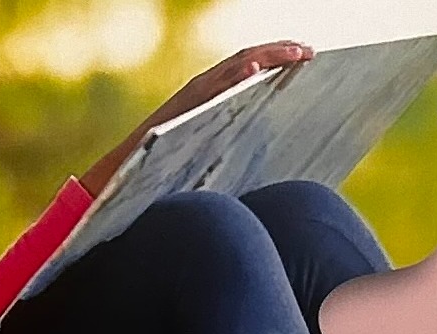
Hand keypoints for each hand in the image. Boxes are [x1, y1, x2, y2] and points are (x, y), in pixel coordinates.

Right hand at [85, 41, 314, 192]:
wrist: (123, 177)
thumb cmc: (166, 170)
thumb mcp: (211, 151)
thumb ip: (235, 140)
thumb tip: (270, 152)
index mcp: (213, 96)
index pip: (250, 68)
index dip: (278, 60)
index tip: (306, 57)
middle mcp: (204, 88)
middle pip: (249, 60)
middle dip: (281, 53)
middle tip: (312, 52)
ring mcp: (194, 96)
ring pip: (235, 66)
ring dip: (268, 57)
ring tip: (297, 54)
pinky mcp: (183, 107)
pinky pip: (212, 87)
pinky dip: (234, 76)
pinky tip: (256, 70)